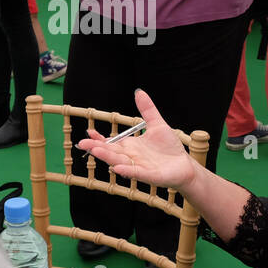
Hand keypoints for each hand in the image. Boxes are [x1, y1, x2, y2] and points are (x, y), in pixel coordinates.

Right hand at [76, 89, 199, 191]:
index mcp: (130, 147)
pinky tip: (118, 168)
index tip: (89, 132)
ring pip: (120, 162)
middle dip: (97, 148)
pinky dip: (128, 171)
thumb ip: (147, 110)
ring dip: (108, 157)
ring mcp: (139, 167)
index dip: (99, 139)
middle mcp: (131, 157)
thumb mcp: (157, 125)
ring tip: (96, 151)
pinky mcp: (150, 176)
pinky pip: (137, 173)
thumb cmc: (169, 148)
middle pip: (111, 152)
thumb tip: (138, 91)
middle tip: (83, 144)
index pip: (111, 143)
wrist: (184, 165)